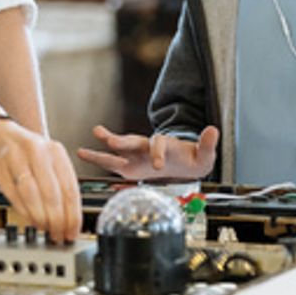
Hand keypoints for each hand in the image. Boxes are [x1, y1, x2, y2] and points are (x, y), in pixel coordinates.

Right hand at [0, 120, 81, 242]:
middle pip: (53, 193)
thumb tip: (69, 217)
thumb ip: (57, 182)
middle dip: (58, 220)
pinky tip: (29, 220)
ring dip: (40, 218)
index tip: (73, 231)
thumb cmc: (21, 148)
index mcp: (55, 151)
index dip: (73, 215)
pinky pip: (12, 194)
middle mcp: (37, 151)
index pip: (70, 188)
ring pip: (33, 195)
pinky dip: (23, 211)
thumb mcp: (45, 158)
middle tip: (59, 235)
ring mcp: (16, 158)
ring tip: (45, 229)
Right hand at [76, 125, 218, 180]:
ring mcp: (138, 155)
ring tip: (88, 139)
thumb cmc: (194, 159)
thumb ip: (207, 143)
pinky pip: (113, 161)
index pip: (159, 144)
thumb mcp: (205, 154)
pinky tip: (82, 151)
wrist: (187, 164)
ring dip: (106, 144)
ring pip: (120, 150)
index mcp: (166, 144)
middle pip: (134, 141)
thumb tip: (213, 130)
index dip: (157, 152)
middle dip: (123, 141)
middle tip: (111, 140)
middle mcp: (149, 147)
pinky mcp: (132, 165)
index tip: (157, 165)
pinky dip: (99, 156)